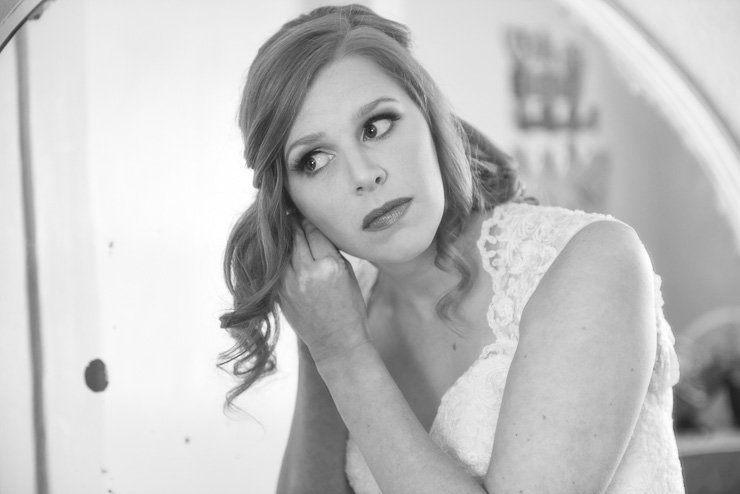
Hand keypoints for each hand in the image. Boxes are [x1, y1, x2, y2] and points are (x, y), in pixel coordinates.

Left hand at [280, 217, 370, 362]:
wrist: (336, 342)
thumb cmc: (349, 307)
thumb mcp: (348, 273)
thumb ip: (329, 250)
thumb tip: (312, 226)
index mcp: (329, 266)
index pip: (313, 230)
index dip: (308, 217)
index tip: (306, 208)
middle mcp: (307, 273)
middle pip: (294, 235)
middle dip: (293, 221)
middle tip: (290, 209)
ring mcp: (289, 285)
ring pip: (281, 248)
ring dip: (282, 235)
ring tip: (281, 223)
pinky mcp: (279, 294)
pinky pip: (275, 265)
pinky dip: (277, 254)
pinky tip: (279, 247)